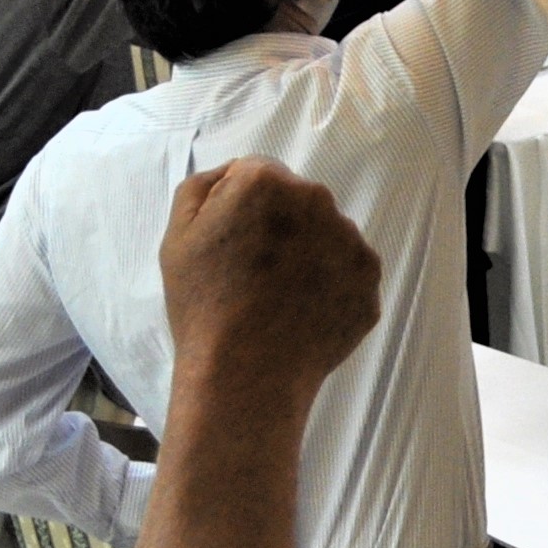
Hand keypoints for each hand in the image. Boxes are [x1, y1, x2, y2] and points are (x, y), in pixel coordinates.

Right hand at [159, 158, 383, 407]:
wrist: (245, 375)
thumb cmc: (203, 305)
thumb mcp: (178, 236)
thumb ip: (203, 187)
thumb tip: (233, 172)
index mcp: (267, 182)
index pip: (259, 175)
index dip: (241, 209)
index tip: (232, 244)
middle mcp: (318, 200)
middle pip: (298, 203)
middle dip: (279, 227)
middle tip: (253, 274)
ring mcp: (351, 240)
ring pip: (327, 236)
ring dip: (309, 255)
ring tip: (277, 299)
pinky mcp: (369, 277)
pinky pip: (347, 271)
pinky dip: (330, 287)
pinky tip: (302, 313)